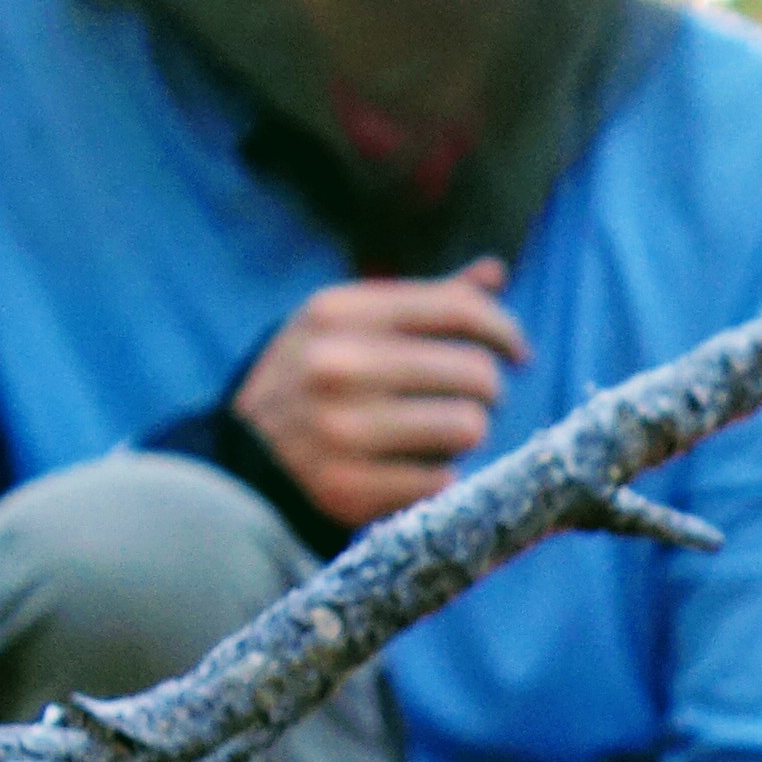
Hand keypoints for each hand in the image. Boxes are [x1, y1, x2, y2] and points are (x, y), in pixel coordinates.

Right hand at [233, 262, 531, 532]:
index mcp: (340, 311)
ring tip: (444, 435)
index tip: (517, 353)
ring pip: (468, 427)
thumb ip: (425, 301)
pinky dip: (442, 478)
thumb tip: (495, 273)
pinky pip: (443, 480)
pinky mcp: (350, 487)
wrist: (243, 459)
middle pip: (475, 373)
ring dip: (468, 434)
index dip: (504, 331)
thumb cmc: (313, 383)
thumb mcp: (349, 325)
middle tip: (473, 401)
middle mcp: (338, 365)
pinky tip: (418, 470)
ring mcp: (342, 428)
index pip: (458, 309)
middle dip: (487, 390)